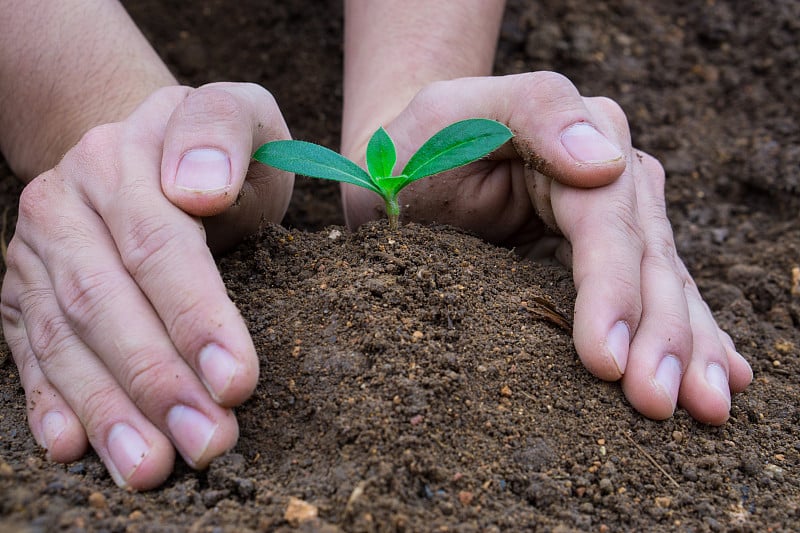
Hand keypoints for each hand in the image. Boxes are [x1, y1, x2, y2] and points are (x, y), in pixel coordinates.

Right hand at [1, 82, 291, 488]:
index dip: (195, 316)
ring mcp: (37, 252)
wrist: (143, 147)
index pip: (158, 245)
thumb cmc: (216, 151)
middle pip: (107, 302)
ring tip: (150, 466)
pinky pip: (29, 351)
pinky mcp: (24, 293)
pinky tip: (71, 448)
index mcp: (122, 157)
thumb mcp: (241, 118)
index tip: (237, 381)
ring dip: (107, 409)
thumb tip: (197, 188)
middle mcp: (66, 204)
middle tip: (208, 443)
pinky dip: (48, 402)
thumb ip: (224, 132)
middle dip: (157, 382)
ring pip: (65, 338)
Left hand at [342, 72, 752, 424]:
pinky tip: (720, 375)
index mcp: (578, 130)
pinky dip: (688, 336)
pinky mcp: (602, 257)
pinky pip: (654, 296)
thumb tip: (607, 163)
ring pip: (664, 284)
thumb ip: (531, 112)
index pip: (607, 220)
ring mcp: (612, 217)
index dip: (613, 290)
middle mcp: (609, 174)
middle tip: (660, 404)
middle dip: (659, 335)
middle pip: (648, 257)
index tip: (605, 359)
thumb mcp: (449, 115)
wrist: (400, 172)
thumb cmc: (415, 149)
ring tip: (704, 407)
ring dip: (685, 348)